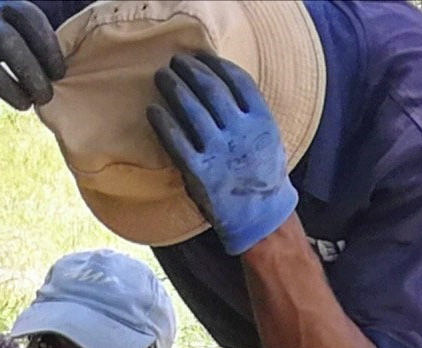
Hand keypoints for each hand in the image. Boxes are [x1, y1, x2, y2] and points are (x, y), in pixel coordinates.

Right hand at [0, 0, 64, 116]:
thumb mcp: (18, 26)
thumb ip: (38, 44)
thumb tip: (58, 78)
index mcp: (5, 5)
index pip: (31, 23)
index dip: (48, 50)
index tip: (60, 74)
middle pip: (7, 44)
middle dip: (30, 73)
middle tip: (45, 96)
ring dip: (8, 90)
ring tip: (26, 105)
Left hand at [147, 53, 298, 254]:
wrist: (261, 217)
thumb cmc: (262, 175)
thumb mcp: (268, 137)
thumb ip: (250, 113)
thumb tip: (223, 85)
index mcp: (261, 120)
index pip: (236, 80)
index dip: (215, 64)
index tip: (201, 56)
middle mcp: (241, 132)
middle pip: (210, 89)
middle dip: (190, 71)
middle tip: (175, 62)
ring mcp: (219, 152)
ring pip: (191, 109)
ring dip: (173, 88)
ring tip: (162, 77)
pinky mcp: (199, 172)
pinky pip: (175, 140)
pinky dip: (162, 122)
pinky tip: (153, 110)